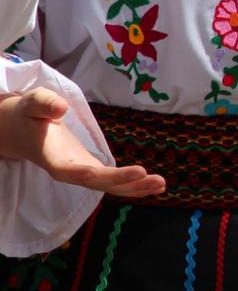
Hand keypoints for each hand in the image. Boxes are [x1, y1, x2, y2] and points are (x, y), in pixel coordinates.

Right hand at [0, 88, 164, 196]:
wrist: (22, 132)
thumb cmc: (29, 114)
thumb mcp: (32, 103)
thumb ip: (44, 104)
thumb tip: (61, 108)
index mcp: (50, 156)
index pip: (65, 170)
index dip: (79, 173)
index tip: (94, 173)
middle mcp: (67, 170)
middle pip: (94, 182)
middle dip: (119, 181)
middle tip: (147, 175)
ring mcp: (81, 172)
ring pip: (108, 186)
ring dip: (134, 187)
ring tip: (161, 184)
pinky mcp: (91, 170)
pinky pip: (113, 182)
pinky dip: (134, 184)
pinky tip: (157, 184)